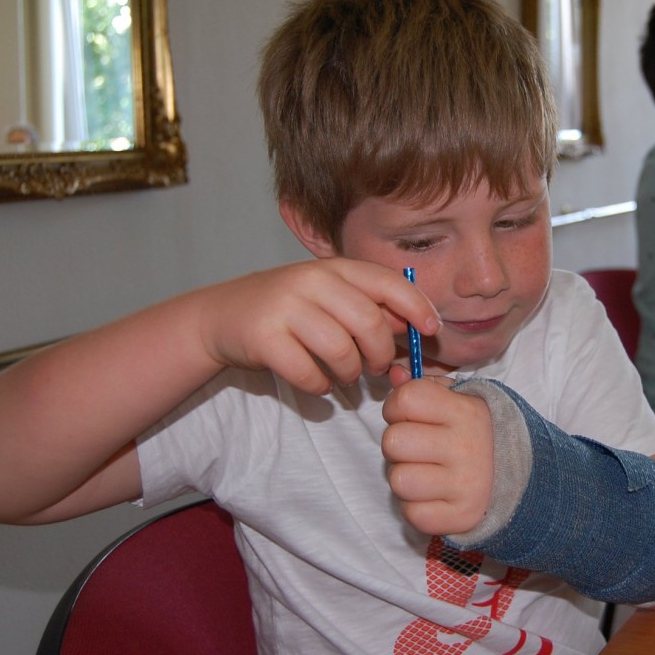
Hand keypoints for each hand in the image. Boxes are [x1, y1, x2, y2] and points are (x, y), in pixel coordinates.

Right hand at [197, 258, 438, 393]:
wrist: (222, 316)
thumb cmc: (289, 310)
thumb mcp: (329, 297)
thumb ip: (370, 307)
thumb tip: (418, 325)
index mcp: (334, 268)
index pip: (388, 282)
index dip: (417, 307)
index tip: (432, 329)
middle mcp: (311, 281)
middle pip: (369, 322)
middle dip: (381, 352)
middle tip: (377, 367)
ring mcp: (286, 308)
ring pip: (341, 351)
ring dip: (350, 373)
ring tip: (344, 375)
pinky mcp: (264, 338)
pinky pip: (309, 373)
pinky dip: (319, 386)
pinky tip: (317, 381)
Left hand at [382, 366, 493, 535]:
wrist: (524, 477)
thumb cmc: (478, 433)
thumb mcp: (459, 400)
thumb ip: (424, 385)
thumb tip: (393, 373)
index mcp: (465, 411)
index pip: (406, 399)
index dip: (397, 406)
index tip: (410, 415)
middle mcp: (466, 447)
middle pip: (393, 441)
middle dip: (398, 445)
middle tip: (418, 448)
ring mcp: (465, 485)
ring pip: (398, 480)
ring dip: (406, 477)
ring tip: (426, 472)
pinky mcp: (462, 518)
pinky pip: (412, 514)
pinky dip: (418, 507)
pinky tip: (435, 495)